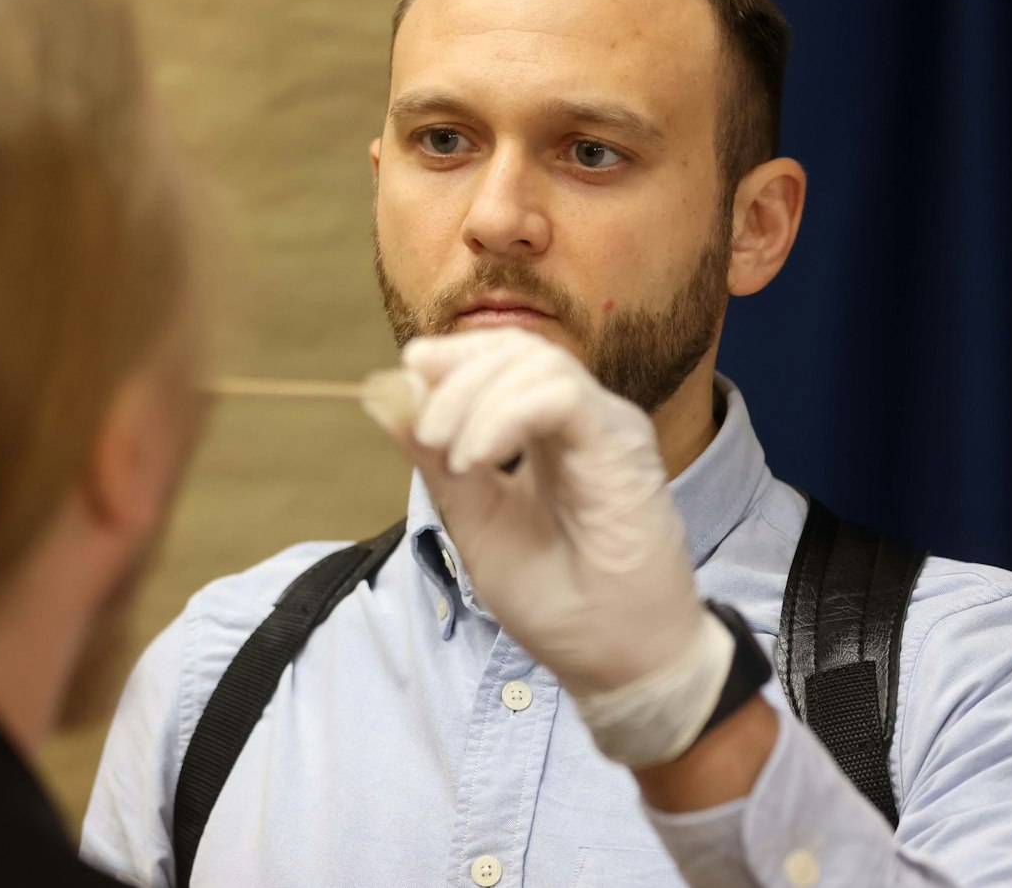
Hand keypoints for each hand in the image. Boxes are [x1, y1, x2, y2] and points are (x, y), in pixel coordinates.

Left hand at [365, 327, 733, 765]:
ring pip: (538, 363)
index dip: (453, 356)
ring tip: (453, 457)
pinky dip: (504, 416)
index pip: (506, 357)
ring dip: (474, 400)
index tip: (409, 374)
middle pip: (518, 349)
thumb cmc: (560, 600)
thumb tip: (389, 399)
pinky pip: (560, 398)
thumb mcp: (477, 522)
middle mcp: (584, 421)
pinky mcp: (623, 449)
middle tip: (425, 435)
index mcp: (551, 433)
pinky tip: (476, 459)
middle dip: (455, 376)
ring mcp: (608, 430)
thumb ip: (438, 462)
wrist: (621, 663)